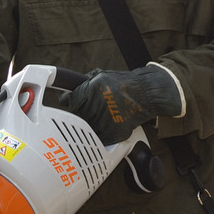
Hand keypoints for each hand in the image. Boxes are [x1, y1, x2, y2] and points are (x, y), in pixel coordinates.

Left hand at [61, 65, 184, 144]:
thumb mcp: (102, 75)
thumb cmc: (125, 84)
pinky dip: (102, 133)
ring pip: (87, 127)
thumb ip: (85, 82)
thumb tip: (72, 88)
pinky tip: (110, 123)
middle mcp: (92, 107)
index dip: (71, 101)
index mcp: (88, 92)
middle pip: (77, 114)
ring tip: (105, 114)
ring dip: (93, 122)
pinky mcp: (111, 134)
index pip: (68, 101)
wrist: (145, 94)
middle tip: (94, 107)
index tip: (75, 101)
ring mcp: (101, 122)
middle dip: (83, 111)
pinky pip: (99, 137)